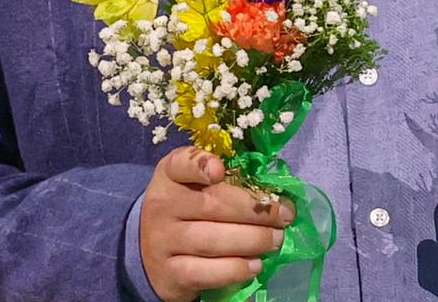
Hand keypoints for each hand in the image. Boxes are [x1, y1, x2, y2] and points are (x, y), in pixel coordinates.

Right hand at [140, 146, 295, 301]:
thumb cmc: (187, 211)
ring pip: (213, 240)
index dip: (200, 165)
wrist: (152, 254)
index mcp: (170, 176)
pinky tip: (255, 265)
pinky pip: (207, 272)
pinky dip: (236, 269)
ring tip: (276, 239)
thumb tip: (274, 190)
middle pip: (213, 204)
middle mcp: (161, 206)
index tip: (221, 171)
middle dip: (256, 210)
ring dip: (253, 240)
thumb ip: (227, 179)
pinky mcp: (170, 273)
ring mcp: (163, 242)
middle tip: (285, 215)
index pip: (181, 164)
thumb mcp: (196, 186)